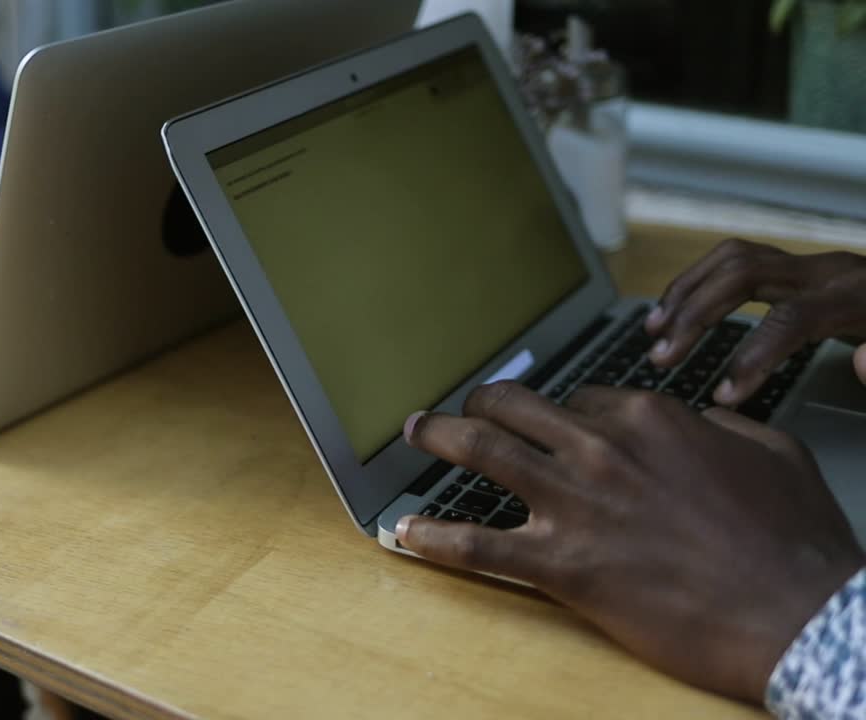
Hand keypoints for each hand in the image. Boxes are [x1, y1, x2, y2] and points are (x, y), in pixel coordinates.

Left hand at [396, 381, 863, 702]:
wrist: (796, 615)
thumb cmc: (793, 541)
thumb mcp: (770, 452)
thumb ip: (721, 423)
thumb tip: (697, 416)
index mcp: (649, 417)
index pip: (579, 398)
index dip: (561, 412)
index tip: (552, 424)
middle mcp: (601, 449)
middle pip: (514, 406)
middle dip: (481, 403)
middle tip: (461, 410)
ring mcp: (575, 504)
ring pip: (482, 451)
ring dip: (438, 436)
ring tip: (415, 433)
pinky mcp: (561, 564)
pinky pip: (478, 544)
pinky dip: (434, 537)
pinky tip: (406, 533)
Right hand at [643, 238, 865, 404]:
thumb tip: (861, 362)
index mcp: (858, 295)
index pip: (792, 318)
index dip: (753, 356)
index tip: (725, 397)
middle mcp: (829, 270)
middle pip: (745, 273)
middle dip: (696, 314)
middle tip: (663, 358)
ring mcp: (811, 263)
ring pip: (734, 257)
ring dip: (686, 293)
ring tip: (655, 332)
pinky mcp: (798, 267)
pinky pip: (735, 259)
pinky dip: (698, 282)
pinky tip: (675, 311)